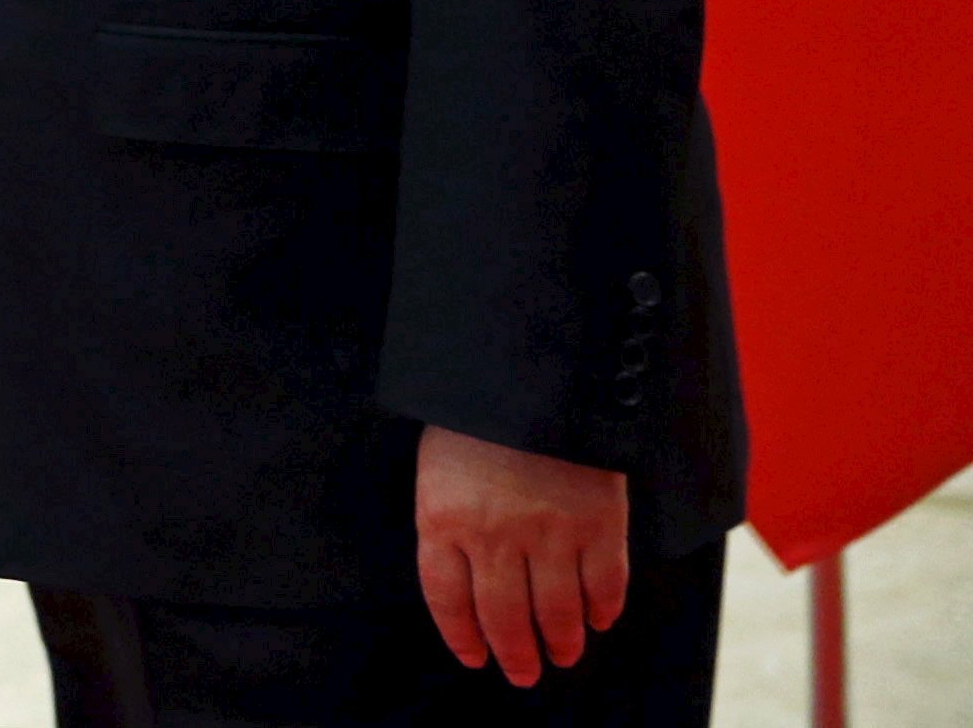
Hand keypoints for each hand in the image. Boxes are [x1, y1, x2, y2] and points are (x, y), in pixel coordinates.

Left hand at [414, 423, 630, 686]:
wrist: (532, 369)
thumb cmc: (475, 411)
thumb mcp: (439, 461)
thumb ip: (448, 514)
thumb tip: (463, 571)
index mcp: (442, 517)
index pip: (446, 598)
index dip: (462, 635)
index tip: (475, 658)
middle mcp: (493, 536)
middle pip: (503, 616)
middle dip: (516, 654)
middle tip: (525, 674)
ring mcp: (548, 533)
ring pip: (557, 612)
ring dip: (562, 642)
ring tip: (563, 655)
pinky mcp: (599, 524)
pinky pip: (605, 585)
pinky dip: (603, 610)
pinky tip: (600, 620)